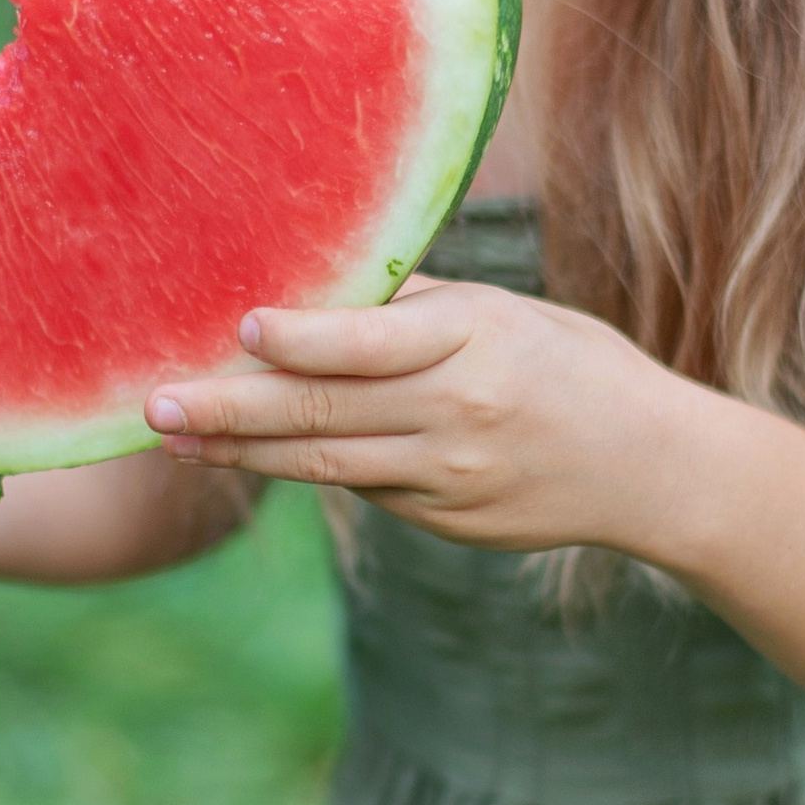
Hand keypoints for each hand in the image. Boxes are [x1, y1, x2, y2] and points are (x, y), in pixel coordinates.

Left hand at [145, 276, 669, 552]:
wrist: (648, 469)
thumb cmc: (568, 364)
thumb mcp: (506, 314)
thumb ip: (415, 307)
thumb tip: (316, 282)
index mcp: (477, 342)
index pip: (373, 343)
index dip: (302, 340)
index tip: (241, 327)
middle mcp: (458, 414)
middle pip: (326, 414)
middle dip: (231, 411)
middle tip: (156, 405)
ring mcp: (449, 478)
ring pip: (326, 465)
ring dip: (242, 453)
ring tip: (173, 438)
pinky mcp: (444, 521)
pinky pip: (363, 489)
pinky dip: (304, 469)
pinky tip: (247, 455)